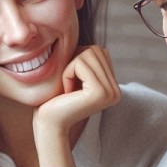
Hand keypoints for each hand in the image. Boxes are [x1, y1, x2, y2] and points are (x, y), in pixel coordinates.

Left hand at [33, 45, 120, 166]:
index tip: (73, 84)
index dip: (78, 61)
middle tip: (69, 87)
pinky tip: (67, 92)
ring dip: (70, 68)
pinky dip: (67, 73)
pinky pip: (79, 63)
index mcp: (114, 87)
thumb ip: (87, 60)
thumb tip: (91, 43)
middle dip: (74, 62)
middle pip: (95, 50)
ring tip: (68, 90)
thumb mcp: (75, 76)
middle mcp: (116, 91)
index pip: (99, 51)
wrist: (49, 123)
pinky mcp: (100, 92)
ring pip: (87, 54)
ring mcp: (111, 92)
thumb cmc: (56, 99)